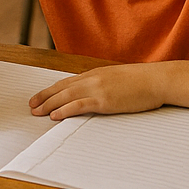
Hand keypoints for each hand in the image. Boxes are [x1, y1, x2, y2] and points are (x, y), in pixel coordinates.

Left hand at [30, 64, 165, 119]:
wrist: (156, 79)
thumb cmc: (142, 81)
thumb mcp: (118, 79)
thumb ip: (103, 84)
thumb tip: (94, 93)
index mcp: (96, 73)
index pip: (67, 81)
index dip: (51, 89)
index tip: (39, 96)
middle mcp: (93, 78)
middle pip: (62, 87)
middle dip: (44, 97)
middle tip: (31, 106)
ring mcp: (98, 88)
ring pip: (66, 95)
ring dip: (49, 104)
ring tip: (37, 112)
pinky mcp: (105, 100)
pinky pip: (80, 104)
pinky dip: (65, 109)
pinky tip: (55, 115)